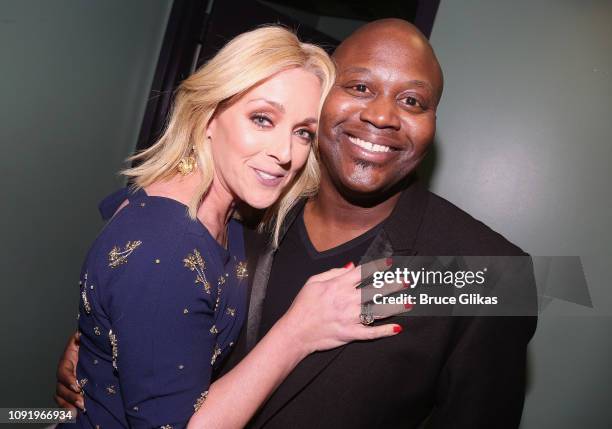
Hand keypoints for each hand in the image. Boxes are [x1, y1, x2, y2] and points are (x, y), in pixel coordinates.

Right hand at [54, 331, 83, 411]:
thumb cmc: (90, 343)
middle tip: (82, 403)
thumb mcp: (84, 338)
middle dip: (70, 396)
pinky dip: (67, 410)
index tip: (77, 386)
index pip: (63, 372)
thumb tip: (79, 334)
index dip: (68, 380)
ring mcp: (66, 383)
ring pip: (61, 397)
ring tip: (79, 411)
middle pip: (61, 388)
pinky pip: (64, 403)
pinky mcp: (71, 391)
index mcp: (67, 360)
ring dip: (68, 405)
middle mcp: (64, 373)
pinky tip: (74, 416)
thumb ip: (81, 337)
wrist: (95, 349)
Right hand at [279, 261, 403, 355]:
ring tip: (409, 302)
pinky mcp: (351, 334)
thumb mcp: (313, 282)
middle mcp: (347, 300)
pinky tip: (398, 328)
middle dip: (393, 285)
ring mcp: (350, 318)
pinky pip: (371, 333)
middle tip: (407, 281)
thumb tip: (351, 266)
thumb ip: (333, 272)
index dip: (377, 267)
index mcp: (338, 285)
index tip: (390, 263)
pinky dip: (385, 331)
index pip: (362, 273)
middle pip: (375, 290)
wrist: (295, 332)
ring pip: (378, 310)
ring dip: (395, 306)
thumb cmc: (303, 306)